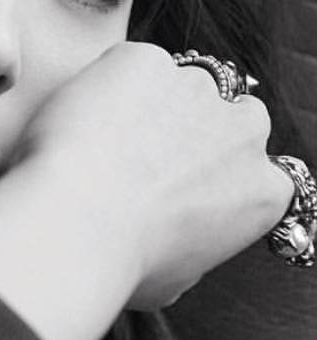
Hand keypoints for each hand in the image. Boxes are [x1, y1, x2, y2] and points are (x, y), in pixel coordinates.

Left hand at [14, 42, 293, 307]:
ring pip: (178, 82)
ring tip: (99, 134)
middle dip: (195, 126)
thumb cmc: (117, 263)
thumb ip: (191, 247)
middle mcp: (243, 132)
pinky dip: (106, 80)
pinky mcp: (144, 59)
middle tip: (141, 148)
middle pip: (232, 113)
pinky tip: (79, 115)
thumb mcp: (174, 280)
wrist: (75, 220)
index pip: (255, 168)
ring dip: (148, 100)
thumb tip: (174, 245)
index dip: (216, 170)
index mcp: (263, 191)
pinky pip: (128, 63)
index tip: (180, 178)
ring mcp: (195, 88)